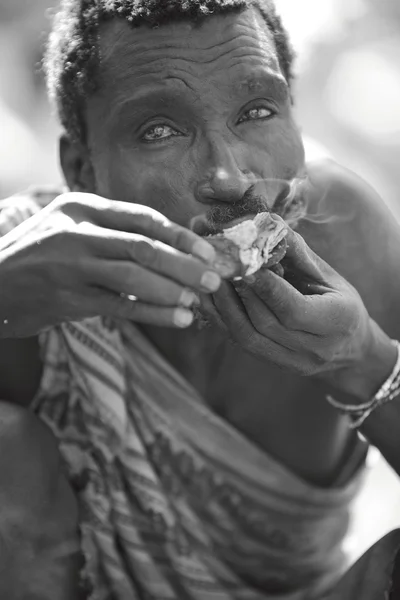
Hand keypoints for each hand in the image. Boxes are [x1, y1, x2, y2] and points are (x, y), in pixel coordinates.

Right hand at [0, 192, 220, 337]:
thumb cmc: (39, 257)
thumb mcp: (71, 230)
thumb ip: (112, 232)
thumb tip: (172, 250)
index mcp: (81, 207)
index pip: (142, 218)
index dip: (181, 235)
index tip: (209, 252)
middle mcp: (76, 231)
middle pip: (143, 245)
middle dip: (185, 263)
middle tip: (215, 279)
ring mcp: (69, 265)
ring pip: (132, 275)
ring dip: (172, 289)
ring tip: (199, 301)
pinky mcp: (66, 299)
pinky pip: (119, 306)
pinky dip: (152, 312)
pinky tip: (177, 319)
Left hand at [201, 222, 374, 378]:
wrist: (351, 348)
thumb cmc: (340, 302)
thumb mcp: (329, 276)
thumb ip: (299, 255)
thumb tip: (268, 224)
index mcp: (337, 321)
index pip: (294, 309)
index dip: (266, 287)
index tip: (244, 264)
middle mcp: (315, 348)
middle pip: (266, 323)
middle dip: (239, 293)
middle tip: (219, 266)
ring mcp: (293, 362)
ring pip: (248, 338)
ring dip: (224, 307)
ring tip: (210, 280)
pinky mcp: (275, 364)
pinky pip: (242, 344)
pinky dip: (223, 320)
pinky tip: (210, 299)